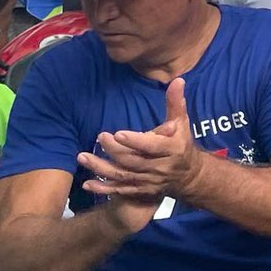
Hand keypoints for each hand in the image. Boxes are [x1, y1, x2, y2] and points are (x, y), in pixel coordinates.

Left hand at [81, 76, 200, 204]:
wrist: (187, 175)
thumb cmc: (181, 143)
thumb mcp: (182, 122)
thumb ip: (176, 103)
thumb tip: (177, 80)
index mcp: (171, 150)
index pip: (152, 146)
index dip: (135, 141)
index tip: (118, 133)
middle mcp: (160, 168)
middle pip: (133, 161)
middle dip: (114, 150)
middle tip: (100, 137)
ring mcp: (148, 181)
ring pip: (122, 176)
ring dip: (101, 168)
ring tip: (83, 157)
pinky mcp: (140, 190)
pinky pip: (119, 190)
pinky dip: (103, 188)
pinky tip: (87, 184)